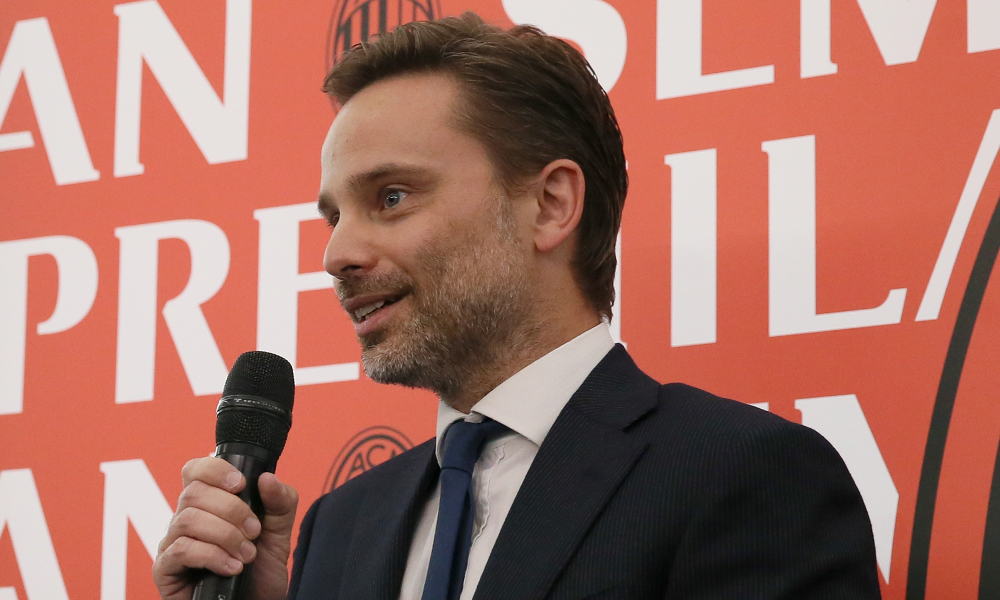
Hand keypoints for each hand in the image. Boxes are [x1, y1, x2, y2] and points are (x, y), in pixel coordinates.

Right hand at [153, 457, 298, 599]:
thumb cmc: (260, 573)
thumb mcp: (279, 533)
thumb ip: (280, 503)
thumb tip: (267, 478)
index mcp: (210, 504)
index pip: (196, 470)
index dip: (214, 469)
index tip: (240, 484)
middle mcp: (187, 519)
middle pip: (193, 492)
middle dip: (231, 510)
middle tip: (254, 532)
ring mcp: (173, 543)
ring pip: (188, 519)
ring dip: (225, 535)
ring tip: (246, 555)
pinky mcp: (165, 569)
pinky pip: (180, 549)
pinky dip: (212, 556)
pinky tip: (231, 568)